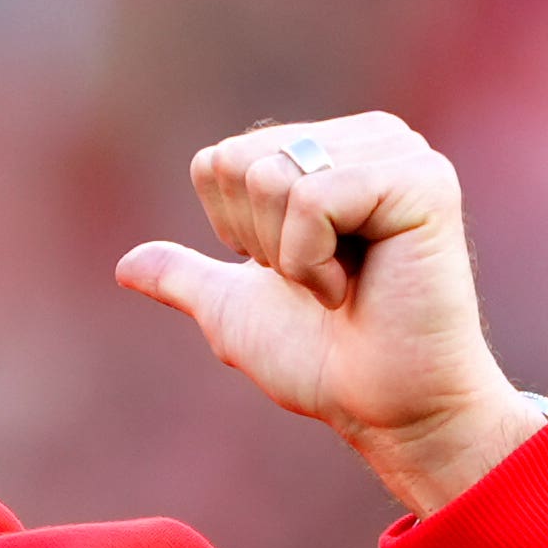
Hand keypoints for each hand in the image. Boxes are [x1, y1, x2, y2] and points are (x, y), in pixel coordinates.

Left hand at [115, 112, 543, 516]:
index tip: (293, 272)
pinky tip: (356, 288)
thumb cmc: (322, 361)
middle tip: (320, 279)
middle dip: (259, 239)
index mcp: (331, 152)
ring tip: (341, 285)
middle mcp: (371, 139)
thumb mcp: (234, 313)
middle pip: (240, 161)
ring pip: (273, 176)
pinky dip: (312, 261)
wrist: (384, 408)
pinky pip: (313, 200)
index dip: (234, 231)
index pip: (220, 159)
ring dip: (288, 255)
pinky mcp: (424, 183)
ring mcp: (403, 155)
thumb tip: (124, 267)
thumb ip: (185, 278)